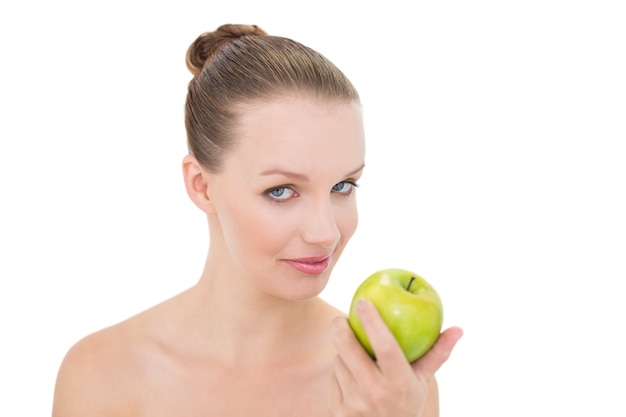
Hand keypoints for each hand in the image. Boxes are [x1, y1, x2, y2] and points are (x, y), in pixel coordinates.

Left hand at [329, 299, 461, 416]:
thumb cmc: (406, 400)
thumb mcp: (422, 381)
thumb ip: (437, 354)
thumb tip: (458, 329)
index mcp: (400, 383)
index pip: (386, 346)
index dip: (372, 321)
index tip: (363, 301)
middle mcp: (376, 393)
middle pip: (349, 349)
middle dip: (341, 328)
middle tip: (342, 319)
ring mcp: (355, 403)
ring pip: (339, 361)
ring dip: (342, 352)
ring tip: (354, 354)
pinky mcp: (338, 410)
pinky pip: (332, 377)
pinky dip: (338, 371)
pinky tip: (347, 373)